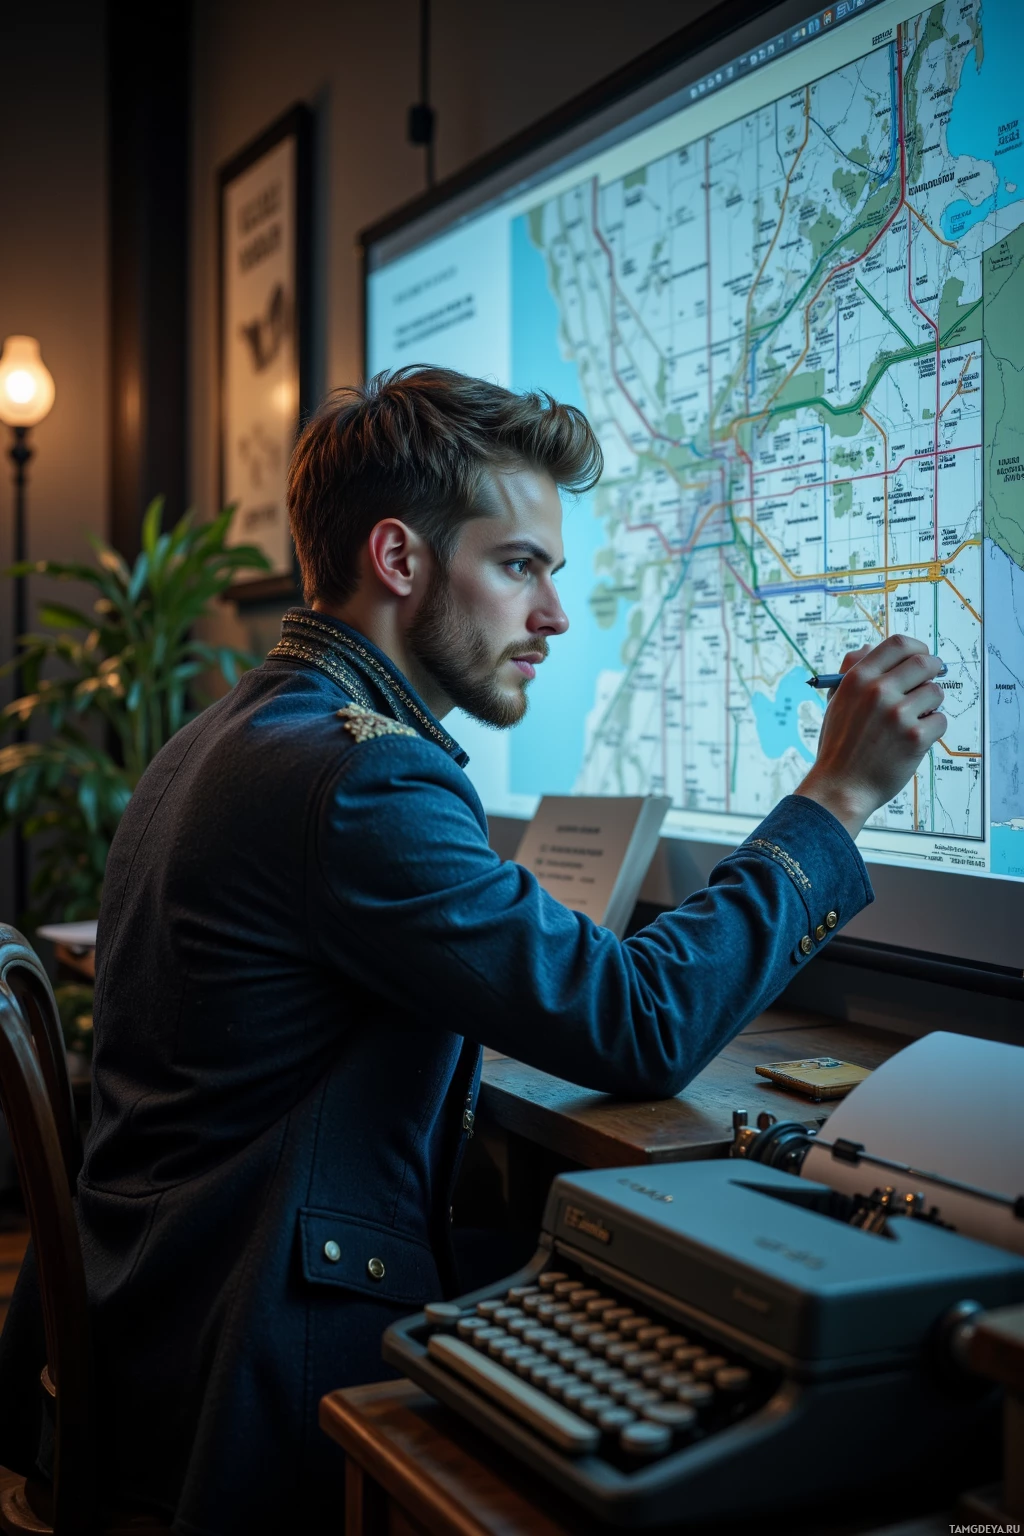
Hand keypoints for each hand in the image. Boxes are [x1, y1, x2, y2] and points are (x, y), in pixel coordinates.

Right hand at [795, 634, 945, 838]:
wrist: (840, 787)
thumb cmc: (838, 746)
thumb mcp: (836, 703)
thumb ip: (851, 672)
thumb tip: (869, 647)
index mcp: (857, 679)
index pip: (897, 644)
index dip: (916, 647)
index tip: (921, 656)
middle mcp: (877, 692)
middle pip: (924, 662)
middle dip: (934, 669)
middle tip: (931, 681)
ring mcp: (898, 715)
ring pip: (936, 692)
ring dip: (931, 704)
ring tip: (915, 719)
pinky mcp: (915, 738)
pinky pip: (940, 720)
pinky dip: (933, 729)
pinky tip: (915, 739)